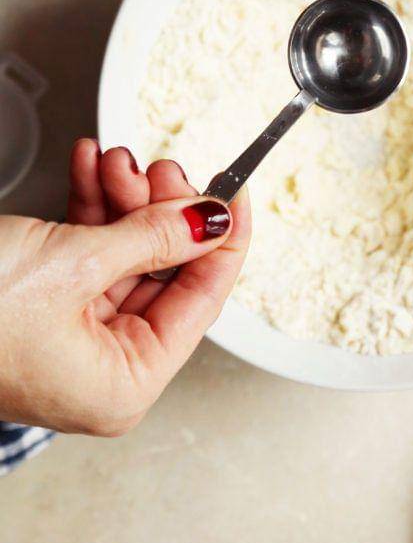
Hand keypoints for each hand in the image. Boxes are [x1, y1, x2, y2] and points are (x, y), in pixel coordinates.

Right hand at [0, 140, 249, 435]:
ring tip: (117, 159)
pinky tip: (90, 164)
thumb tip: (211, 220)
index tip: (238, 192)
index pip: (202, 301)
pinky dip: (88, 204)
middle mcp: (103, 366)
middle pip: (164, 270)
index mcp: (123, 383)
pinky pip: (84, 248)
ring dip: (122, 199)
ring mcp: (72, 333)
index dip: (224, 240)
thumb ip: (153, 239)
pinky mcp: (43, 302)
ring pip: (124, 252)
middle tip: (166, 167)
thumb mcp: (75, 265)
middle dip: (162, 209)